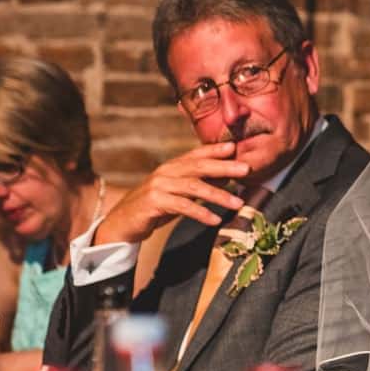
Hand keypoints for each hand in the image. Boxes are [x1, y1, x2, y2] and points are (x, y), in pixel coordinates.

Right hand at [93, 141, 251, 245]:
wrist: (122, 223)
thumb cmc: (155, 207)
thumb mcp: (178, 192)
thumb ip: (199, 183)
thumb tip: (228, 176)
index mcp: (172, 167)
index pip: (197, 154)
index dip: (215, 150)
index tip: (235, 147)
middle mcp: (166, 172)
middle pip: (199, 166)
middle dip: (224, 167)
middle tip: (246, 169)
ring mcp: (159, 186)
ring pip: (193, 187)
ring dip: (218, 195)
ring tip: (238, 203)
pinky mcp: (154, 203)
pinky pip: (182, 207)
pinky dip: (200, 212)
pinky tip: (215, 219)